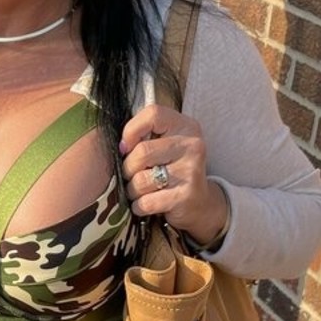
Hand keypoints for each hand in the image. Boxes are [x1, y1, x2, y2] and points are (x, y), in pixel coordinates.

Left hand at [119, 103, 226, 245]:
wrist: (200, 204)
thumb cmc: (172, 170)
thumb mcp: (164, 145)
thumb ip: (144, 137)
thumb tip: (120, 146)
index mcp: (185, 126)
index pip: (153, 114)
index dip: (131, 130)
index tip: (125, 147)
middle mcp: (192, 145)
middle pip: (142, 152)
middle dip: (127, 168)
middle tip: (131, 175)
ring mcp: (191, 171)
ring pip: (141, 180)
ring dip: (132, 190)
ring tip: (140, 191)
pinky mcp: (186, 196)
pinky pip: (146, 202)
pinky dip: (138, 206)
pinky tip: (145, 204)